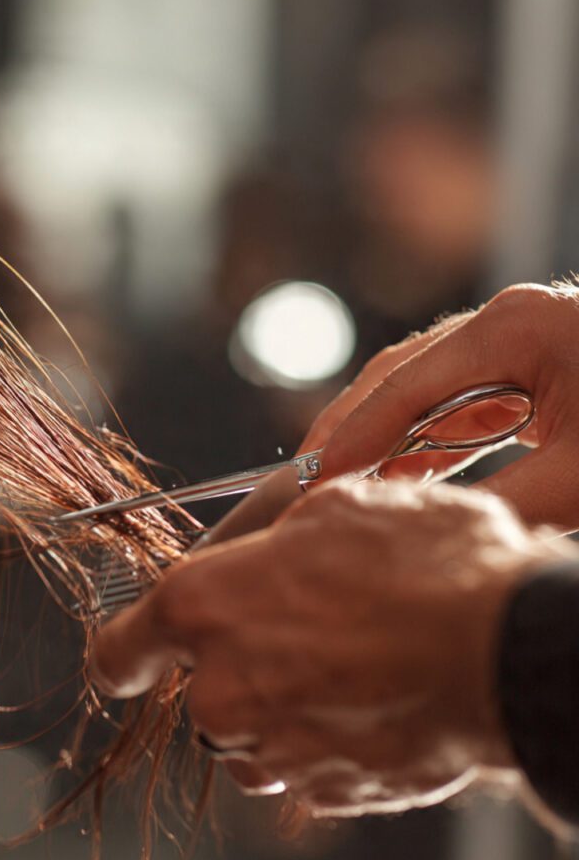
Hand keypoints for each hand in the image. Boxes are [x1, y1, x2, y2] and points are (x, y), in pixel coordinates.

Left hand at [91, 480, 576, 815]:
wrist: (511, 651)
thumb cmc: (427, 567)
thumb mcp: (334, 509)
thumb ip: (270, 540)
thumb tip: (266, 548)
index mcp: (200, 608)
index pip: (117, 653)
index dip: (125, 654)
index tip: (133, 656)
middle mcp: (220, 688)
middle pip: (198, 691)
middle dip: (235, 666)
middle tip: (300, 632)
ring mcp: (271, 749)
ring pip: (248, 732)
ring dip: (280, 705)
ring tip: (347, 663)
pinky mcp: (324, 792)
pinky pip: (301, 764)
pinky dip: (322, 739)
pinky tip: (369, 698)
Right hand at [300, 282, 578, 530]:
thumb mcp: (577, 475)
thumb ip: (497, 505)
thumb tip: (422, 537)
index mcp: (511, 329)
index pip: (403, 389)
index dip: (352, 440)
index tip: (314, 484)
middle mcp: (503, 322)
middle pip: (397, 377)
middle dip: (349, 430)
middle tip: (308, 480)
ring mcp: (515, 338)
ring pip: (422, 388)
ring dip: (384, 437)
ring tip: (343, 482)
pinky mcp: (529, 362)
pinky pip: (458, 400)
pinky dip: (425, 439)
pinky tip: (401, 474)